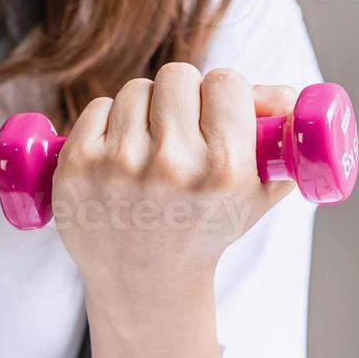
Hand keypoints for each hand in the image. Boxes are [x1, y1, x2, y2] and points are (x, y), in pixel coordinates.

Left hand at [52, 63, 296, 311]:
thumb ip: (278, 137)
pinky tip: (118, 154)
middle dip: (182, 96)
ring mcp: (117, 164)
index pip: (226, 82)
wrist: (143, 281)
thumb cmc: (204, 228)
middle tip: (180, 126)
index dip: (222, 94)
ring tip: (149, 147)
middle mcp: (170, 165)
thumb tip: (282, 93)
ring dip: (144, 109)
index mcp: (223, 168)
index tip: (216, 113)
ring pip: (136, 90)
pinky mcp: (76, 165)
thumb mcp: (255, 192)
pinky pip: (97, 107)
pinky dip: (108, 122)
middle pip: (177, 76)